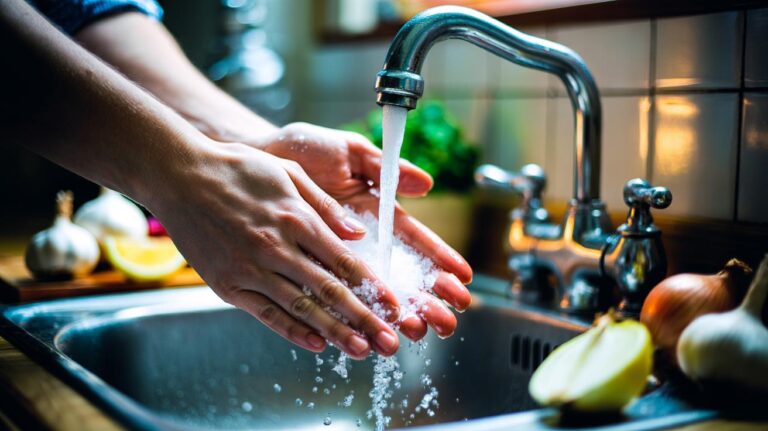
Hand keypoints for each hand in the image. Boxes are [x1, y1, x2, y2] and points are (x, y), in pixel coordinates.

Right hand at [147, 140, 402, 359]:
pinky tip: (317, 344)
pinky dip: (292, 331)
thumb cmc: (237, 169)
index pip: (345, 262)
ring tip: (362, 351)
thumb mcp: (288, 173)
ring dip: (335, 332)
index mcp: (296, 219)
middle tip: (390, 343)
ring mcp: (250, 270)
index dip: (374, 288)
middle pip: (329, 291)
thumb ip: (325, 206)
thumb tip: (358, 232)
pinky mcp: (227, 285)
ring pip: (301, 308)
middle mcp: (276, 248)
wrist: (178, 176)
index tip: (397, 307)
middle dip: (365, 319)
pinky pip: (266, 314)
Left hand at [257, 123, 472, 340]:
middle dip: (428, 299)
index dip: (440, 259)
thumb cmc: (304, 151)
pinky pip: (333, 297)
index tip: (462, 278)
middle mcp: (363, 240)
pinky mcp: (310, 269)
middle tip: (448, 320)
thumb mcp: (349, 152)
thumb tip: (426, 183)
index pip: (415, 240)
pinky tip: (369, 335)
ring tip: (416, 332)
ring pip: (375, 293)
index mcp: (377, 212)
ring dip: (397, 314)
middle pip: (403, 275)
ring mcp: (337, 257)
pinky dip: (352, 317)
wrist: (258, 158)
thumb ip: (385, 168)